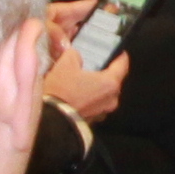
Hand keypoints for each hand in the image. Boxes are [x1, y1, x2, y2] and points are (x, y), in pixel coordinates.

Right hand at [40, 0, 129, 123]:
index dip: (121, 56)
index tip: (120, 52)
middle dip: (104, 73)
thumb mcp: (65, 64)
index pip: (123, 65)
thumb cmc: (62, 91)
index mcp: (110, 83)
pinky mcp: (92, 121)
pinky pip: (94, 105)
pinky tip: (76, 95)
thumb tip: (74, 55)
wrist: (51, 121)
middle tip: (94, 65)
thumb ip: (73, 55)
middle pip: (113, 81)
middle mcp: (111, 99)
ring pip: (103, 94)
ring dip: (95, 88)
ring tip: (82, 81)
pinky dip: (88, 99)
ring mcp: (102, 112)